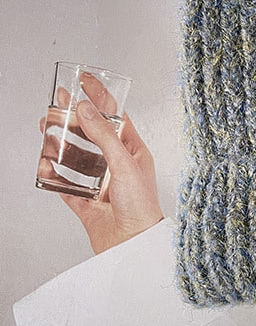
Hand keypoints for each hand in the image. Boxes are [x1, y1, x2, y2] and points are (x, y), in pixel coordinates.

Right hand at [40, 73, 163, 253]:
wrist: (133, 245)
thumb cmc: (142, 206)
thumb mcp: (125, 163)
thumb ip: (104, 135)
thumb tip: (87, 108)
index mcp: (134, 151)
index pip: (115, 117)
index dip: (100, 97)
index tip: (84, 79)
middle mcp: (117, 165)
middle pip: (90, 134)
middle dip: (73, 118)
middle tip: (56, 103)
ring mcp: (100, 183)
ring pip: (74, 158)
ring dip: (59, 144)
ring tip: (45, 129)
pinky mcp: (86, 203)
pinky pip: (65, 186)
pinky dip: (53, 177)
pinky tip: (45, 167)